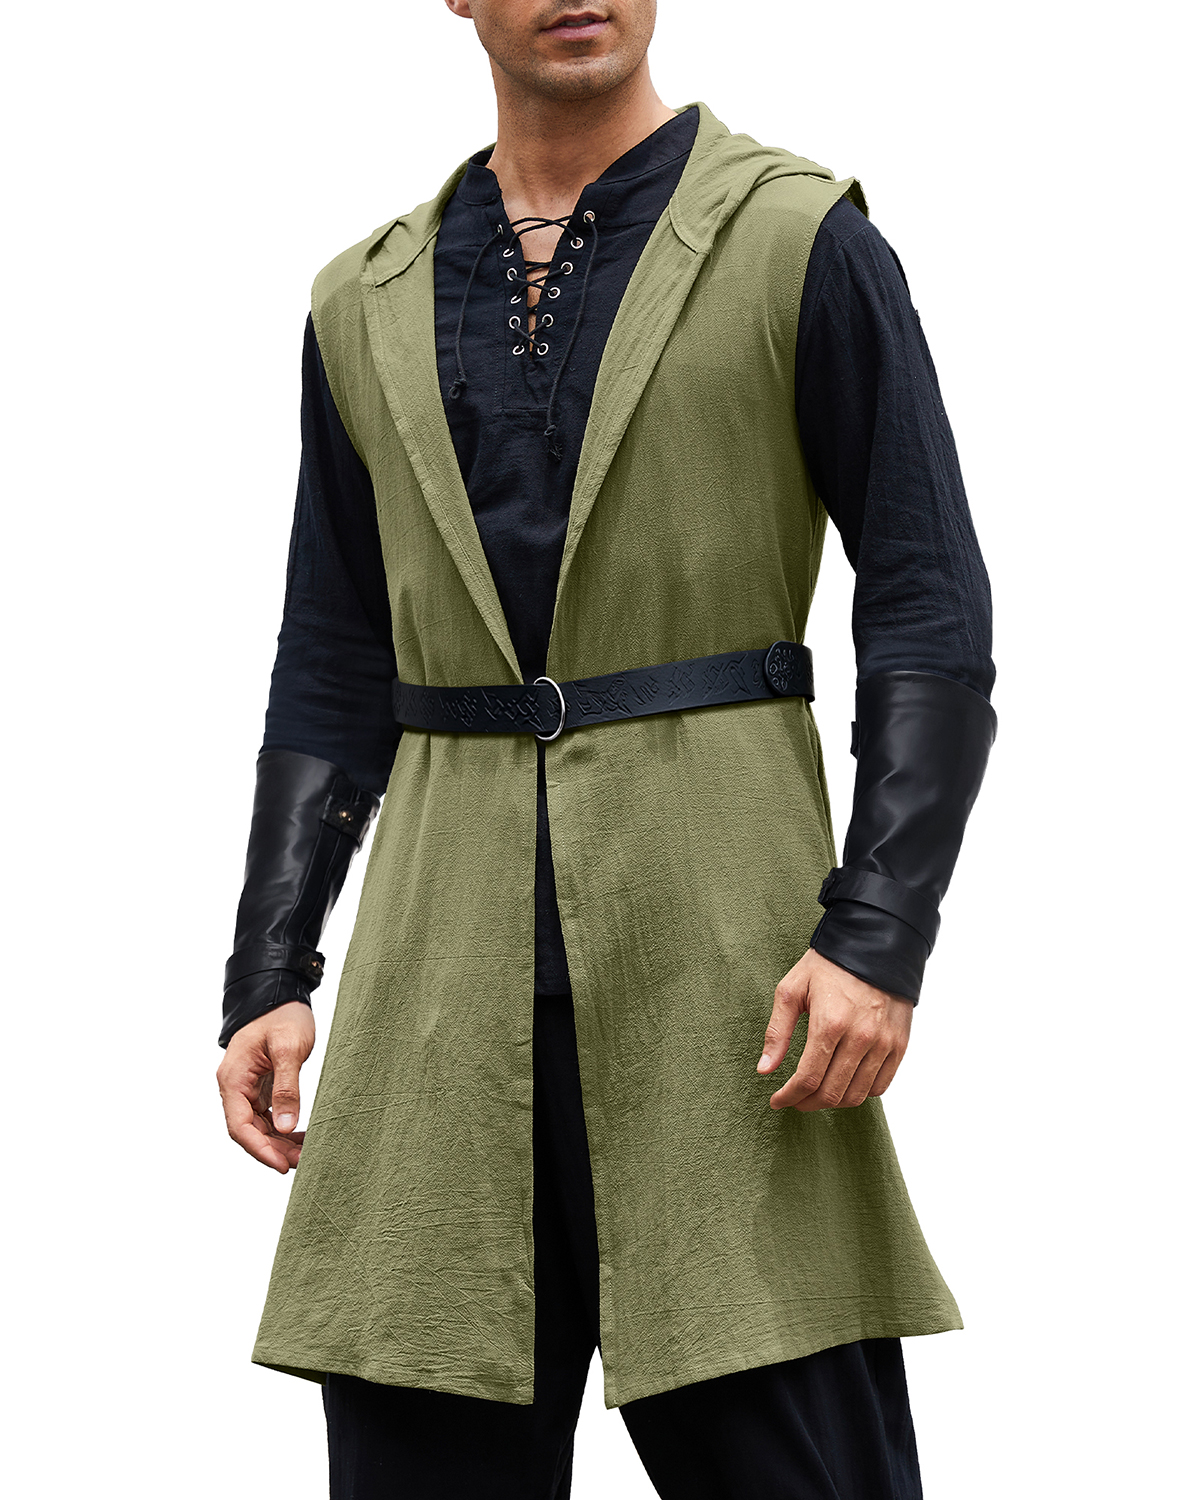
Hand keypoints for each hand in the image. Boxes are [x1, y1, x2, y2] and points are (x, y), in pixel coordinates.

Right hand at [217, 1001, 315, 1172]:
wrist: (281, 994)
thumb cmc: (283, 1015)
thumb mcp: (288, 1049)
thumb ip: (287, 1087)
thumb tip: (285, 1127)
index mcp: (233, 1079)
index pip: (239, 1126)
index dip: (259, 1149)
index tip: (281, 1165)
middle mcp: (235, 1086)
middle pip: (248, 1130)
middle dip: (273, 1149)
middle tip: (301, 1161)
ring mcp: (246, 1087)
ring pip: (258, 1125)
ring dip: (278, 1142)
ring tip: (305, 1152)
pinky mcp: (260, 1085)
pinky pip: (267, 1114)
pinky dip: (282, 1128)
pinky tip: (300, 1135)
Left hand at [757, 949, 912, 1110]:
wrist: (876, 945)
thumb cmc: (829, 965)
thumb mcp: (792, 989)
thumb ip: (778, 1032)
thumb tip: (764, 1069)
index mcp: (829, 1023)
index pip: (807, 1079)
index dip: (788, 1096)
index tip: (777, 1100)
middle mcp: (860, 1037)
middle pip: (831, 1092)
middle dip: (807, 1103)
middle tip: (794, 1100)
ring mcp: (883, 1043)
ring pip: (856, 1095)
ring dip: (832, 1102)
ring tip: (817, 1094)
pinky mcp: (899, 1044)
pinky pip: (880, 1086)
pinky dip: (860, 1093)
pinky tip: (843, 1084)